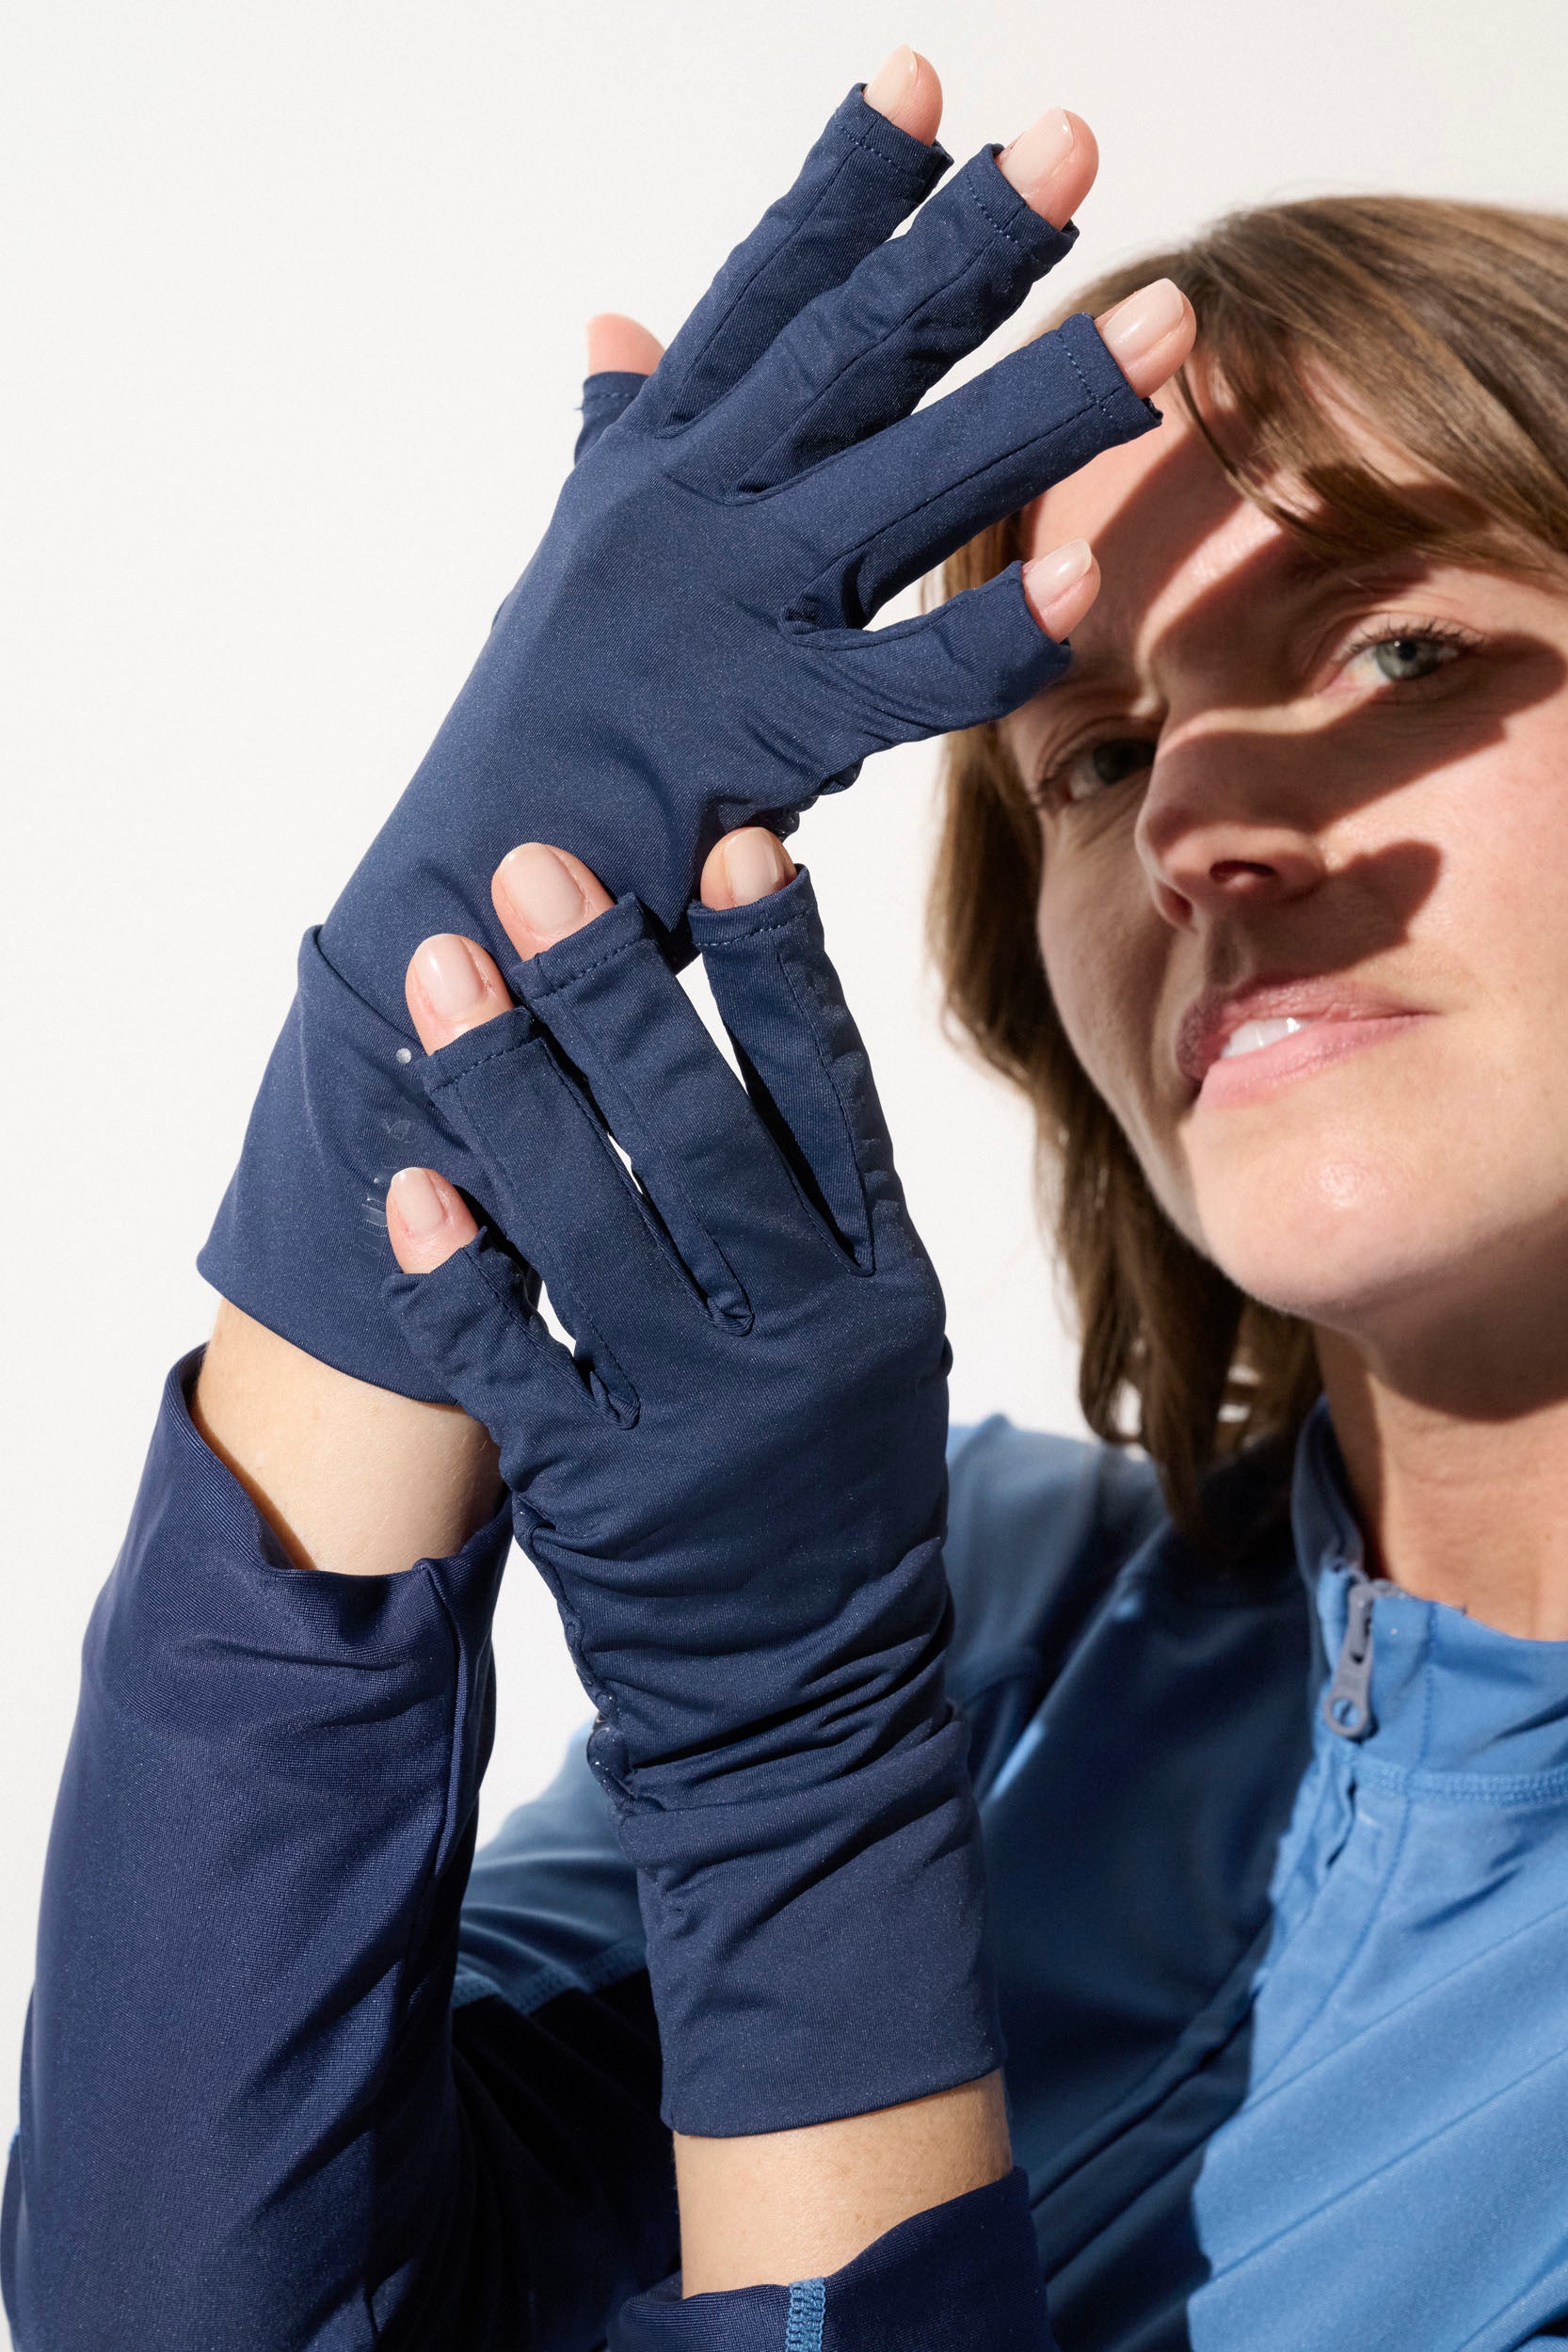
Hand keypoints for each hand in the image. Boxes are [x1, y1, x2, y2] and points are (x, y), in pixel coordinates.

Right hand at [202, 53, 1195, 1403]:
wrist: (462, 905)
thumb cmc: (536, 746)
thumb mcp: (573, 563)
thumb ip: (616, 440)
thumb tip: (620, 325)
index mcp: (656, 472)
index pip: (755, 300)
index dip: (837, 191)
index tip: (920, 81)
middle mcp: (689, 513)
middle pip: (841, 352)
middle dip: (960, 246)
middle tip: (1071, 137)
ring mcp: (721, 616)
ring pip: (895, 486)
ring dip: (1034, 404)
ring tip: (1162, 329)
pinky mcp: (753, 734)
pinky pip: (894, 687)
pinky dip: (980, 643)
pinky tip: (1073, 585)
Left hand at [378, 828, 998, 2156]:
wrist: (813, 1703)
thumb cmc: (834, 1490)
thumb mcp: (875, 1341)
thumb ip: (818, 1207)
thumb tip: (740, 1024)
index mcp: (881, 1288)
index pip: (831, 1102)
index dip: (781, 973)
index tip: (730, 847)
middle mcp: (801, 1340)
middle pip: (698, 1139)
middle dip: (611, 992)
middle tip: (532, 870)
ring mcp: (700, 1419)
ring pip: (592, 1228)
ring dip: (507, 1090)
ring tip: (442, 973)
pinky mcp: (604, 1493)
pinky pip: (512, 1365)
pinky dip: (454, 1277)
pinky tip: (405, 1184)